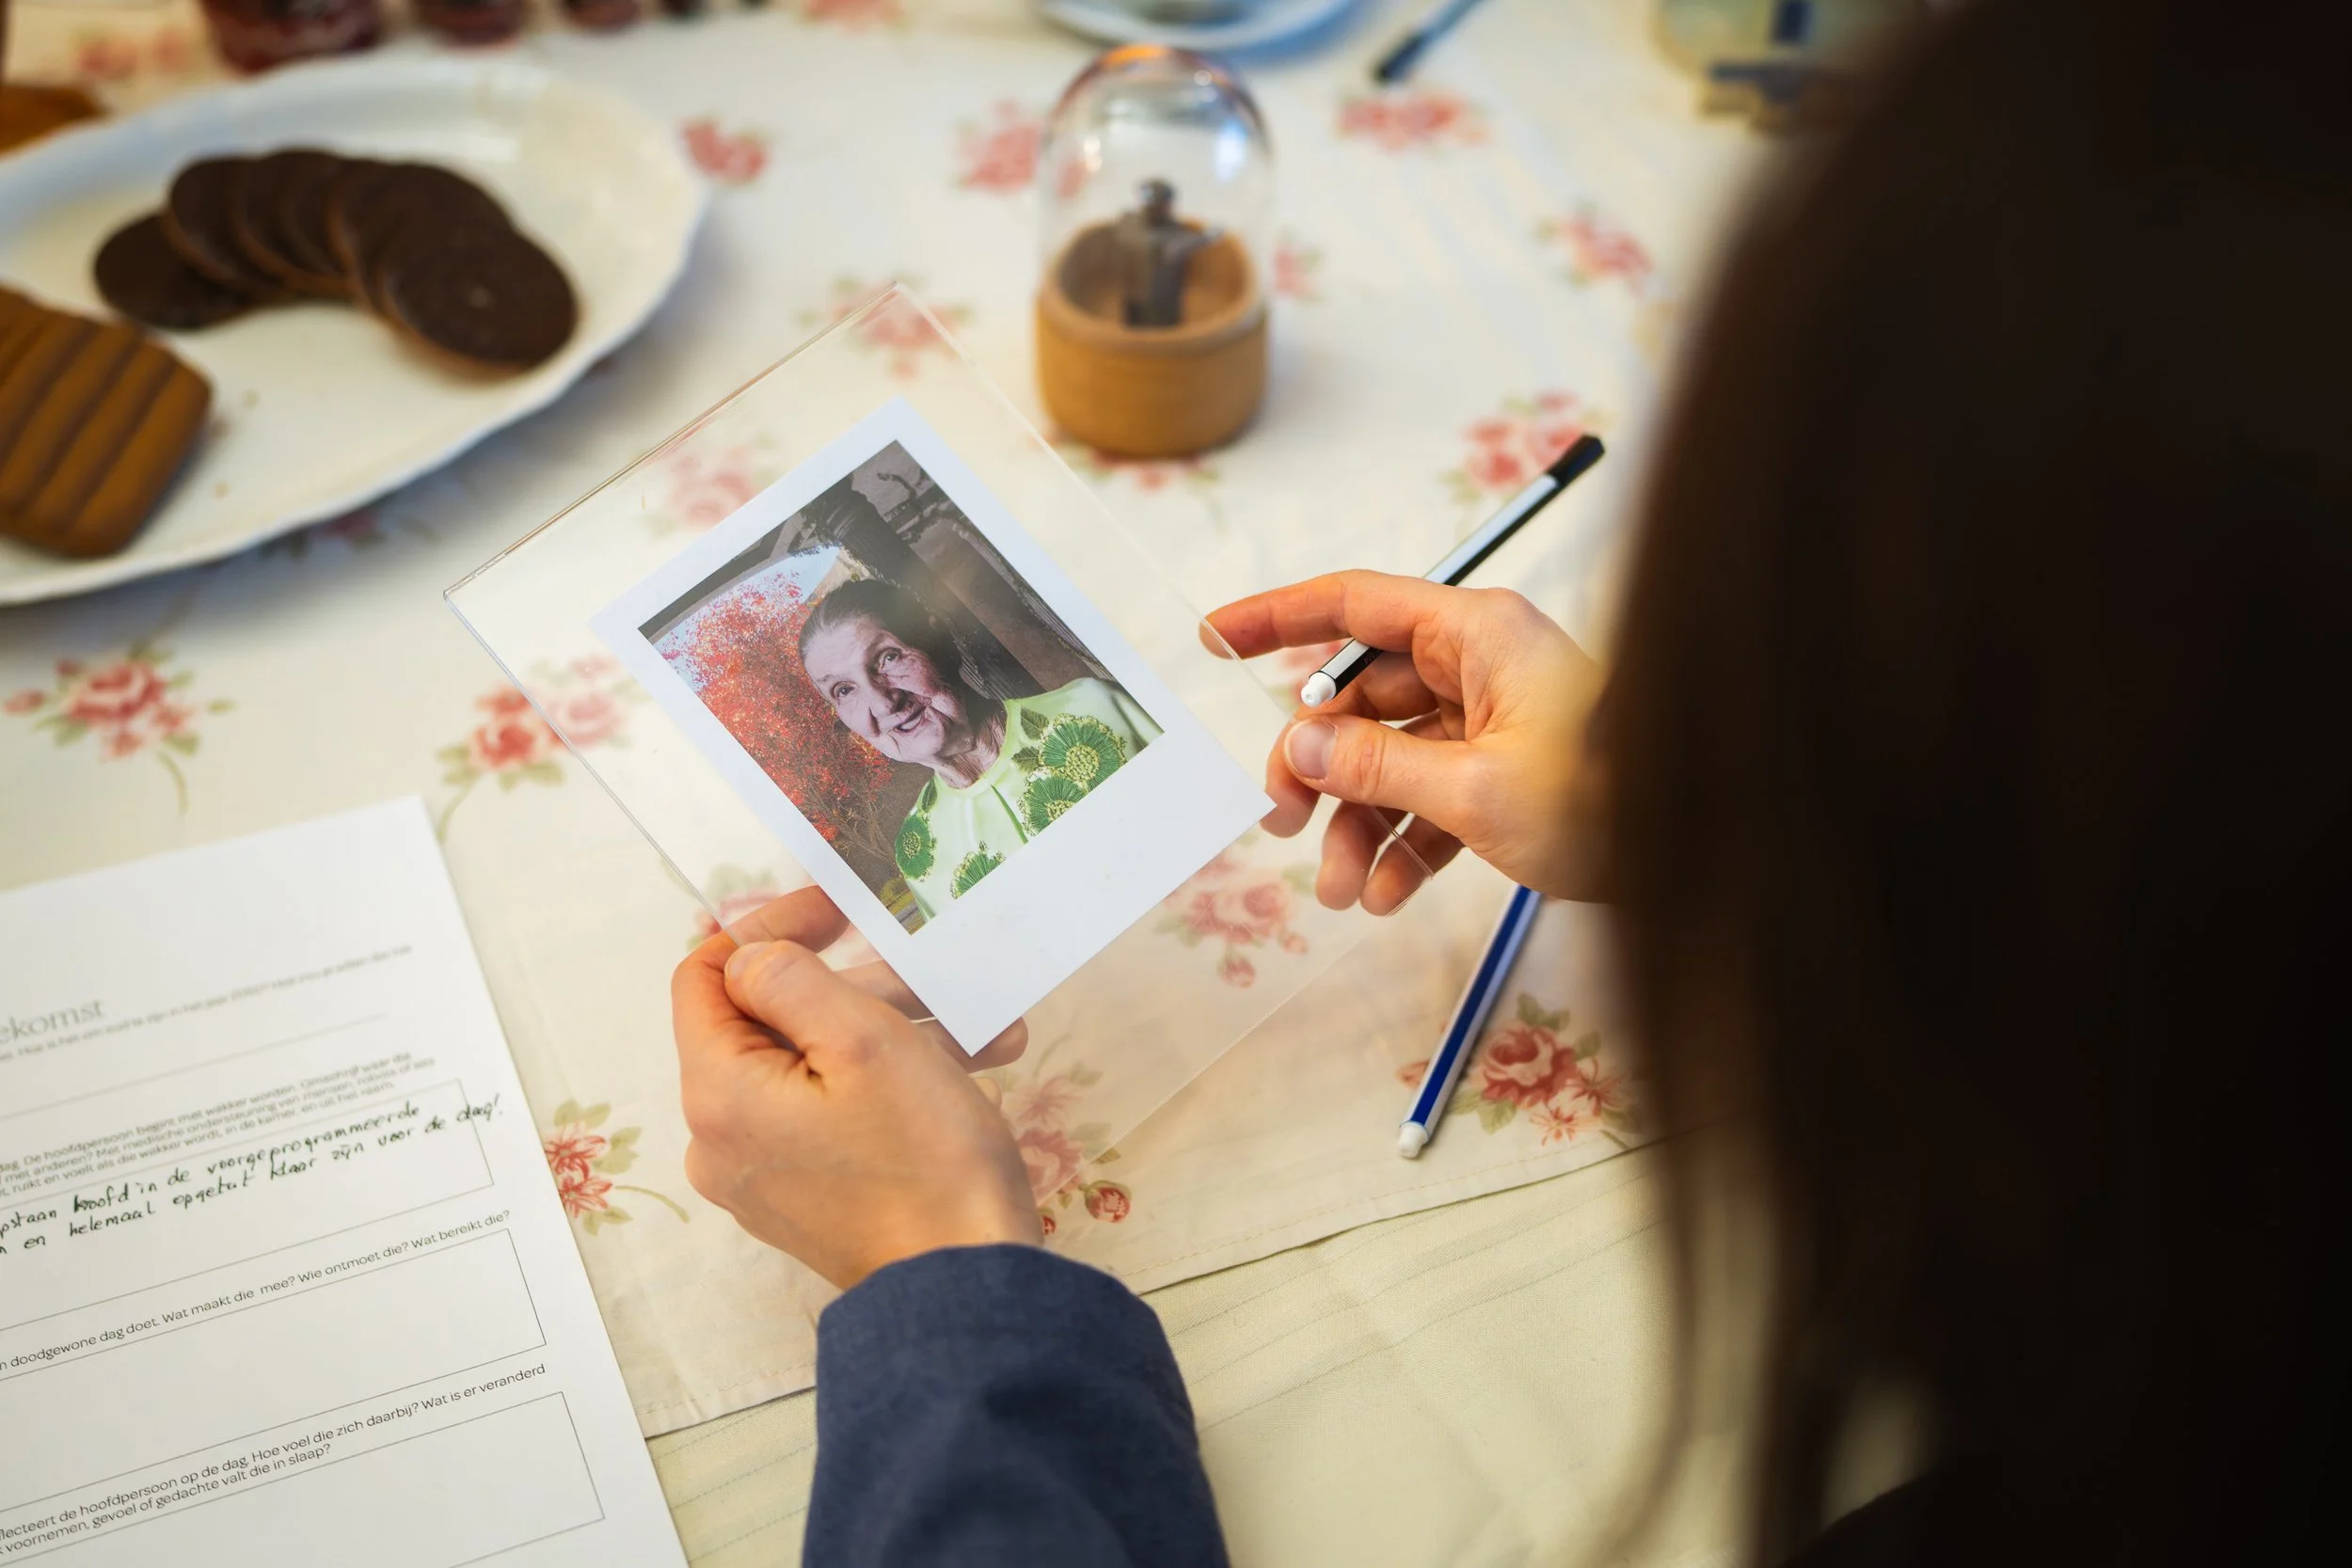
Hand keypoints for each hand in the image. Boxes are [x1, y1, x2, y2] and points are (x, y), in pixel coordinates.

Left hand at [671, 888, 1039, 1289]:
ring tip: (979, 1034)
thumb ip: (789, 978)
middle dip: (859, 988)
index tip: (839, 910)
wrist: (967, 1287)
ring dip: (893, 1034)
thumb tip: (752, 957)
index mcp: (717, 1092)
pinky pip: (831, 1113)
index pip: (705, 975)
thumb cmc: (922, 1160)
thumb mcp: (861, 1039)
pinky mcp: (806, 1199)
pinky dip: (888, 1083)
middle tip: (935, 981)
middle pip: (771, 1021)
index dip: (767, 926)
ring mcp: (762, 1175)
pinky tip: (965, 1073)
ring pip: (813, 1065)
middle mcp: (720, 1138)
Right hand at [1207, 571, 1608, 909]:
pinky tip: (1386, 894)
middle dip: (1316, 765)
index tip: (1214, 635)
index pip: (1352, 605)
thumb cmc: (1609, 797)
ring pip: (1393, 758)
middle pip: (1362, 698)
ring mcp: (1495, 720)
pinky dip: (1405, 844)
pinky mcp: (1509, 773)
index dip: (1277, 618)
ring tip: (1341, 889)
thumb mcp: (1474, 789)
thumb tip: (1297, 747)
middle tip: (1279, 820)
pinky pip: (1433, 798)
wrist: (1706, 849)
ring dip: (1358, 823)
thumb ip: (1375, 766)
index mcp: (1475, 633)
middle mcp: (1480, 664)